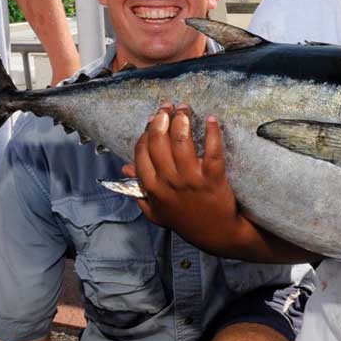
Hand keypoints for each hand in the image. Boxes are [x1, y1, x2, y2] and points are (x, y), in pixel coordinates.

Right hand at [123, 105, 243, 250]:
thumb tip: (125, 168)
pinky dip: (212, 132)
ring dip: (182, 120)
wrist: (216, 234)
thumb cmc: (185, 220)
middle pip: (159, 143)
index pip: (142, 152)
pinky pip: (212, 150)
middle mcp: (169, 182)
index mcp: (152, 188)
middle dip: (161, 119)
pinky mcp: (213, 178)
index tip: (153, 120)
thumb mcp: (156, 211)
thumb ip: (139, 190)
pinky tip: (212, 119)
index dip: (146, 132)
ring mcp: (191, 180)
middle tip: (167, 107)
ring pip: (182, 142)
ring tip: (184, 108)